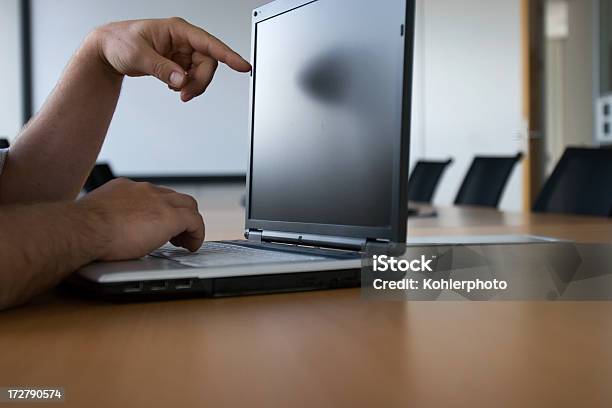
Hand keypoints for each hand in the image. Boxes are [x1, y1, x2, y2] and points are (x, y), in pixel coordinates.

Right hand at [77, 178, 204, 260]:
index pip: (151, 195)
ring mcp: (158, 201)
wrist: (82, 229)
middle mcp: (144, 190)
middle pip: (173, 197)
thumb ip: (106, 220)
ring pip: (188, 205)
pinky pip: (195, 221)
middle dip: (178, 214)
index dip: (159, 210)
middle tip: (176, 234)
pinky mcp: (170, 216)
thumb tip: (103, 233)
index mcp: (125, 189)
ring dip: (190, 223)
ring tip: (186, 241)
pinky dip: (197, 233)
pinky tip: (192, 247)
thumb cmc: (81, 230)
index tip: (156, 225)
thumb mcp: (94, 218)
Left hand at [91, 17, 250, 101]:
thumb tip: (182, 80)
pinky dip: (186, 85)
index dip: (228, 55)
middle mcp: (183, 39)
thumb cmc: (119, 43)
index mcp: (177, 30)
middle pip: (208, 62)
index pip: (209, 43)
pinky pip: (192, 76)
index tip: (242, 66)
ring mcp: (181, 51)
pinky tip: (173, 87)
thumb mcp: (139, 56)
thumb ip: (163, 69)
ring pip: (202, 71)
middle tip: (185, 94)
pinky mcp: (178, 62)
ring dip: (194, 85)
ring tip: (176, 91)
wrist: (107, 50)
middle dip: (200, 81)